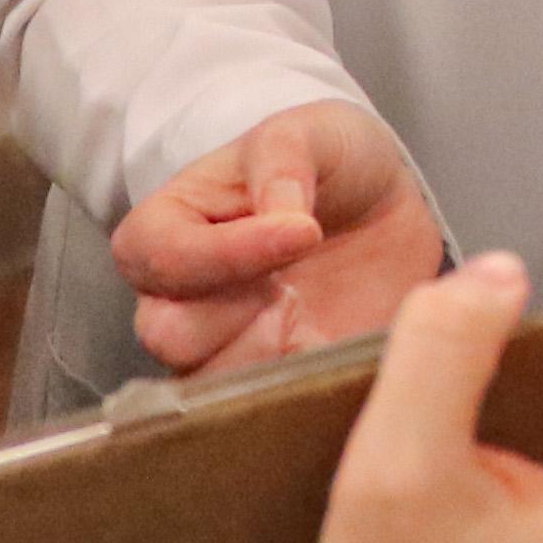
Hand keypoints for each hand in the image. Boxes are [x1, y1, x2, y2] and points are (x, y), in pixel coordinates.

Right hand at [118, 100, 446, 379]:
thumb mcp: (311, 132)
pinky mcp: (275, 381)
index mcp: (169, 227)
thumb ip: (284, 160)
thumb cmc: (326, 160)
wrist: (382, 208)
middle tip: (298, 286)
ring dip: (270, 357)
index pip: (160, 256)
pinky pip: (268, 410)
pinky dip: (304, 388)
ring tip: (318, 315)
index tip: (303, 232)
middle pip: (167, 335)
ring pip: (210, 384)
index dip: (225, 254)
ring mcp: (226, 348)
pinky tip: (339, 349)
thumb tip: (283, 217)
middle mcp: (181, 298)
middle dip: (237, 315)